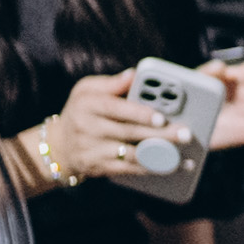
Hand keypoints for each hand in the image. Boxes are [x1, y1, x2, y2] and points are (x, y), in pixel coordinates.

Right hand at [40, 68, 182, 188]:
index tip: (161, 117)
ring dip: (158, 155)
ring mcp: (92, 150)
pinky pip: (127, 169)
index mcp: (88, 104)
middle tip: (185, 134)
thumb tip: (134, 74)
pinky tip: (167, 167)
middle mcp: (88, 127)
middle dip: (159, 134)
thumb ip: (112, 83)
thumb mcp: (87, 90)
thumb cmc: (81, 111)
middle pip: (129, 132)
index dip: (139, 113)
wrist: (59, 146)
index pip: (115, 108)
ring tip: (182, 155)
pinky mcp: (98, 167)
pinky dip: (148, 169)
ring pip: (130, 154)